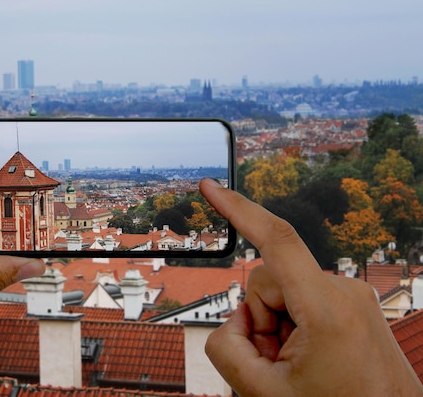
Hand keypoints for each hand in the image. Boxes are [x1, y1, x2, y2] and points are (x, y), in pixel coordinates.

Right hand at [199, 178, 422, 396]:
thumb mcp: (264, 392)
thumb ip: (225, 349)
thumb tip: (232, 322)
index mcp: (327, 309)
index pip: (277, 240)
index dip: (237, 208)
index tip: (212, 188)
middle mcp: (344, 291)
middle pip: (268, 282)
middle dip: (259, 319)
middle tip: (276, 362)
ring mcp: (352, 295)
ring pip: (284, 292)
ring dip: (277, 326)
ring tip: (297, 364)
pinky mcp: (352, 302)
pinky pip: (303, 299)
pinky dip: (294, 325)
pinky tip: (309, 355)